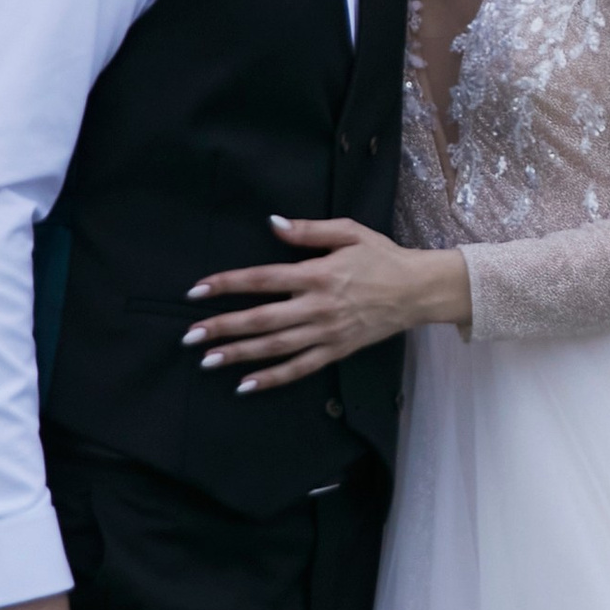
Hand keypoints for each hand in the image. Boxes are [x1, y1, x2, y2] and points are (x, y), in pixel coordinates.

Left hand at [187, 217, 469, 390]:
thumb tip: (272, 223)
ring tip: (207, 361)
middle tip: (189, 336)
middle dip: (222, 327)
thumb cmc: (383, 257)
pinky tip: (245, 385)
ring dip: (239, 355)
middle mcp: (317, 306)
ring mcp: (326, 332)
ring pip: (275, 347)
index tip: (196, 290)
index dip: (227, 284)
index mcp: (317, 274)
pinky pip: (299, 368)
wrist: (419, 290)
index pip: (262, 279)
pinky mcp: (336, 351)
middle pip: (261, 319)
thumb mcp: (349, 231)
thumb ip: (308, 231)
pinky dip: (272, 379)